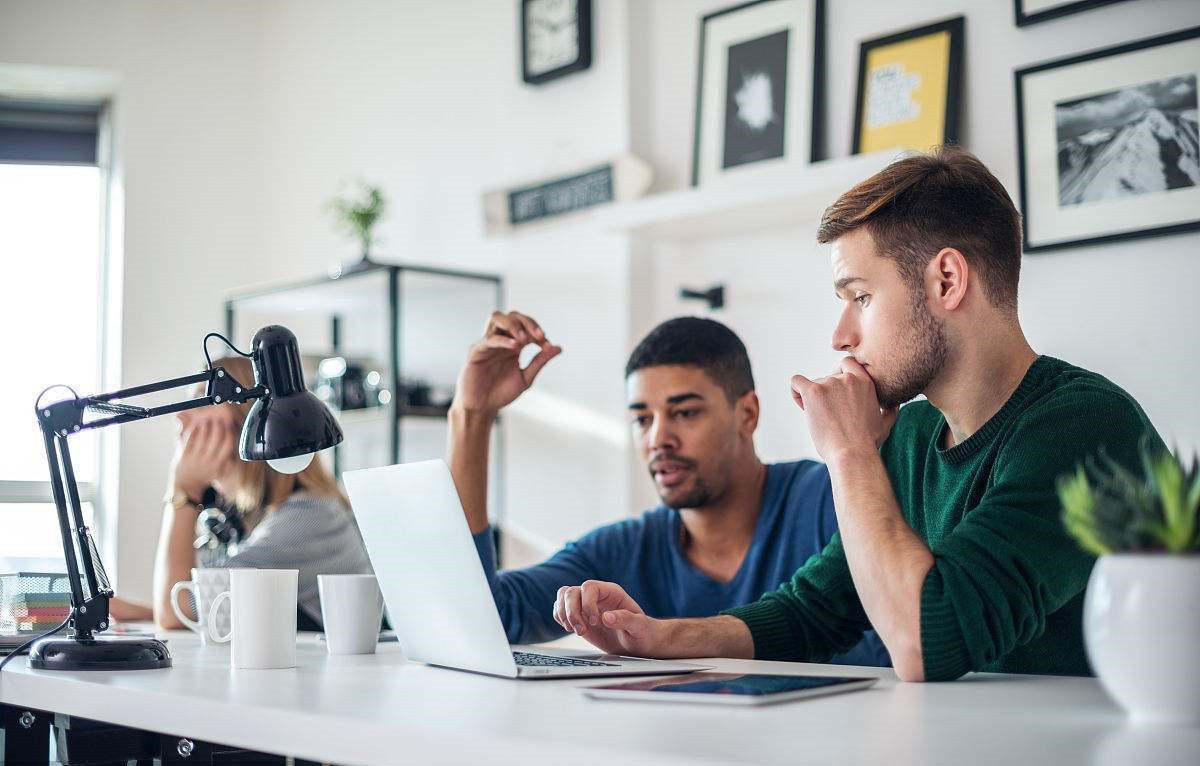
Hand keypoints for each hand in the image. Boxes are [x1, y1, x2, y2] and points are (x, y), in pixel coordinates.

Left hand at [167, 415, 236, 502]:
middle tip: (218, 420)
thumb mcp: (220, 472)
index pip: (228, 444)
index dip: (230, 433)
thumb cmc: (204, 477)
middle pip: (216, 438)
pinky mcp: (185, 455)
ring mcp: (196, 457)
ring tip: (208, 421)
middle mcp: (209, 460)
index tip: (229, 427)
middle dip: (218, 426)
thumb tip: (236, 452)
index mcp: (219, 464)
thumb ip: (228, 462)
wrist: (187, 487)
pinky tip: (196, 427)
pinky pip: (190, 440)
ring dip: (206, 426)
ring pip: (203, 436)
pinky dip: (194, 431)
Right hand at [451, 311, 561, 416]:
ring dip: (513, 324)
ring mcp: (488, 344)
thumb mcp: (526, 377)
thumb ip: (540, 361)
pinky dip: (503, 340)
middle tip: (539, 336)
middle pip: (513, 316)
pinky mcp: (477, 351)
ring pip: (497, 318)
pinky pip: (489, 339)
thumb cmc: (501, 393)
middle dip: (528, 323)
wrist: (483, 408)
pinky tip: (515, 346)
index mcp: (514, 345)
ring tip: (524, 339)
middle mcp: (501, 340)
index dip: (539, 332)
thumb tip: (558, 348)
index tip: (547, 346)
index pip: (527, 326)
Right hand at [553, 580, 671, 656]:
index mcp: (611, 592)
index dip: (587, 603)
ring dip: (563, 614)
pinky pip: (560, 609)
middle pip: (571, 592)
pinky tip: (570, 628)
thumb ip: (626, 620)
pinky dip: (559, 618)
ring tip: (574, 630)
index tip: (594, 622)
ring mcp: (586, 605)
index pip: (589, 587)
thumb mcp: (640, 627)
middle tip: (581, 631)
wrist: (639, 644)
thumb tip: (606, 616)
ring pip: (563, 597)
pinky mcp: (579, 616)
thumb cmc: (643, 633)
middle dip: (572, 612)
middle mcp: (596, 596)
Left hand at [790, 357, 897, 458]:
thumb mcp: (886, 423)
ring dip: (814, 399)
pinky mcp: (813, 391)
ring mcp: (829, 383)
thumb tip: (894, 404)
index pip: (848, 363)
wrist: (852, 454)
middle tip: (831, 414)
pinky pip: (796, 382)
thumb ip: (890, 409)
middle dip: (827, 393)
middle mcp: (847, 378)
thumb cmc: (867, 442)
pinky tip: (803, 406)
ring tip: (821, 419)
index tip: (840, 396)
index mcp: (865, 381)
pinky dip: (796, 392)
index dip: (840, 377)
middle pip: (829, 377)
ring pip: (813, 383)